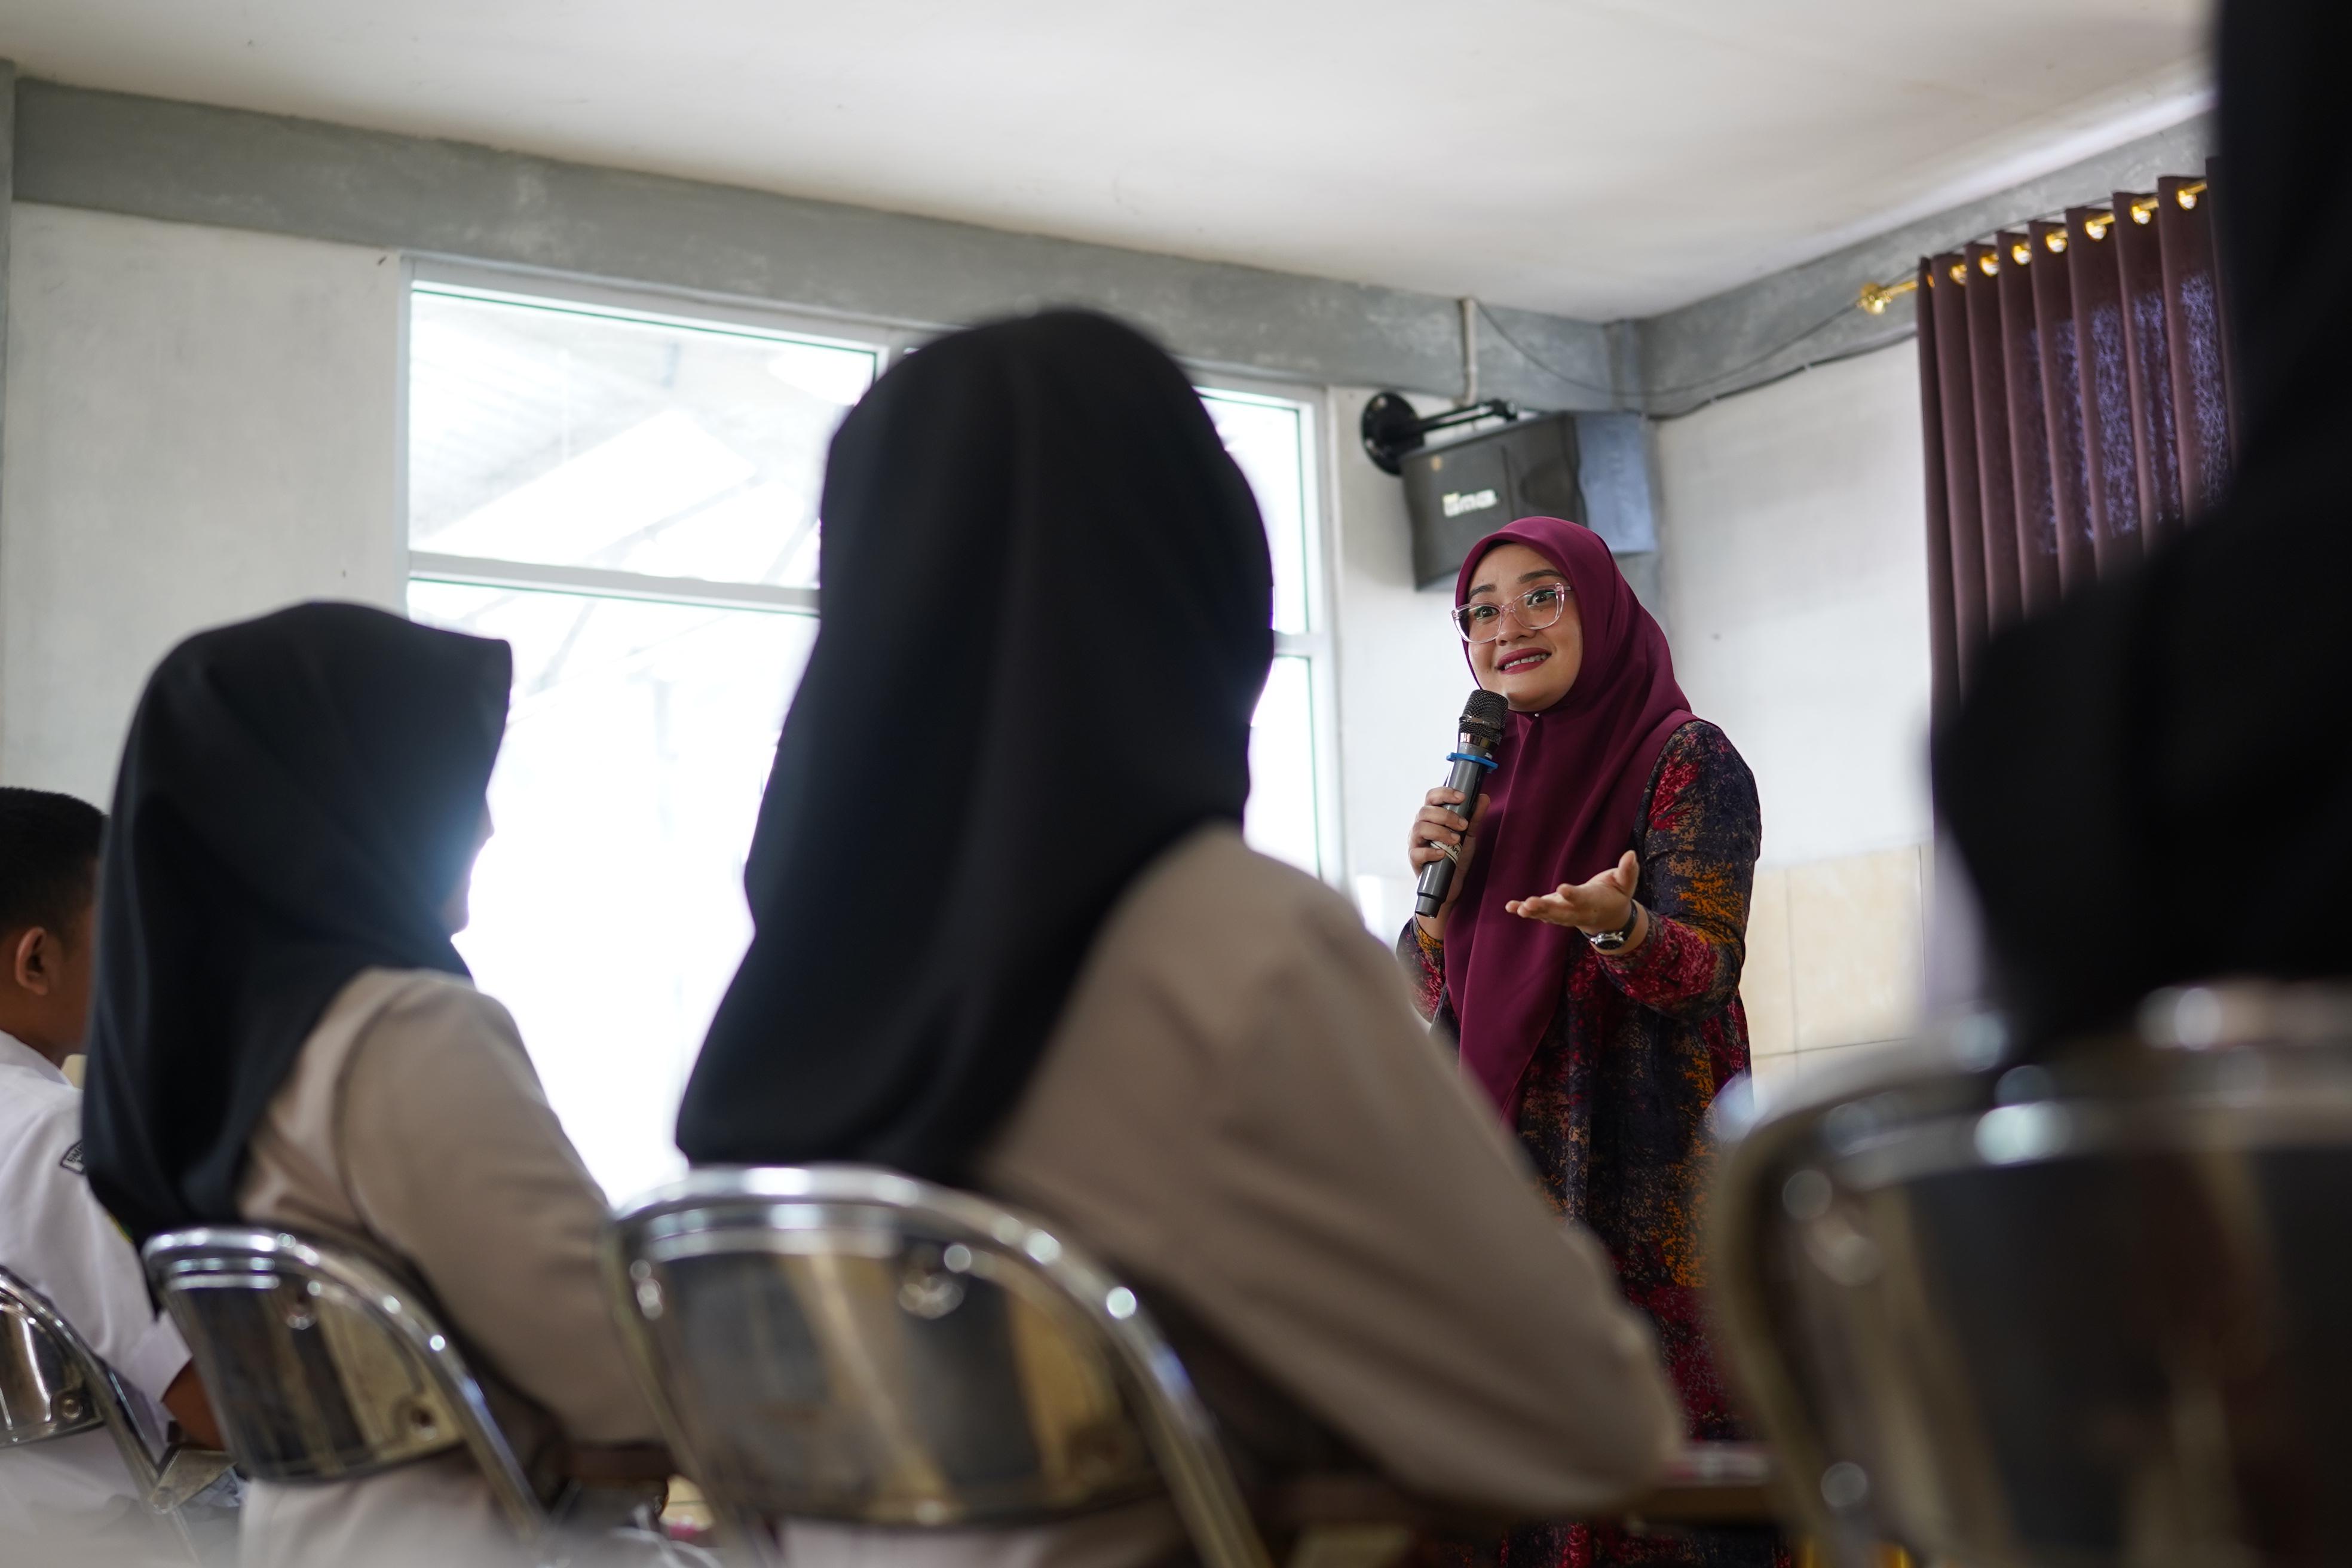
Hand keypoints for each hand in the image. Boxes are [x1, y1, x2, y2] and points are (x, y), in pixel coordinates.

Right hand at [1407, 788, 1489, 940]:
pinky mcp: (1414, 859)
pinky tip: (1443, 855)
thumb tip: (1482, 797)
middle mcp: (1420, 826)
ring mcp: (1415, 842)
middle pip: (1425, 811)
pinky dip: (1432, 852)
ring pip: (1420, 828)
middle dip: (1447, 816)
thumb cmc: (1457, 856)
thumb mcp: (1469, 835)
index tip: (1462, 797)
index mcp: (1432, 816)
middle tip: (1464, 825)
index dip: (1444, 793)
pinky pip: (1418, 852)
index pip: (1431, 796)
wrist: (1452, 885)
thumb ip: (1474, 817)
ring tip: (1456, 840)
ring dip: (1440, 832)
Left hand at [1507, 851, 1641, 936]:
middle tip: (1530, 904)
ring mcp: (1563, 914)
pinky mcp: (1553, 912)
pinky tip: (1510, 907)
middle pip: (1560, 911)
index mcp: (1593, 902)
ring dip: (1533, 912)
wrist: (1608, 918)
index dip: (1572, 895)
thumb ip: (1627, 871)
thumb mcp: (1626, 883)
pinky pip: (1538, 914)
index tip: (1562, 889)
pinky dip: (1524, 910)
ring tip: (1519, 908)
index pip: (1582, 898)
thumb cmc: (1616, 894)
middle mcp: (1576, 911)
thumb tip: (1631, 854)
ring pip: (1548, 915)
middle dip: (1545, 908)